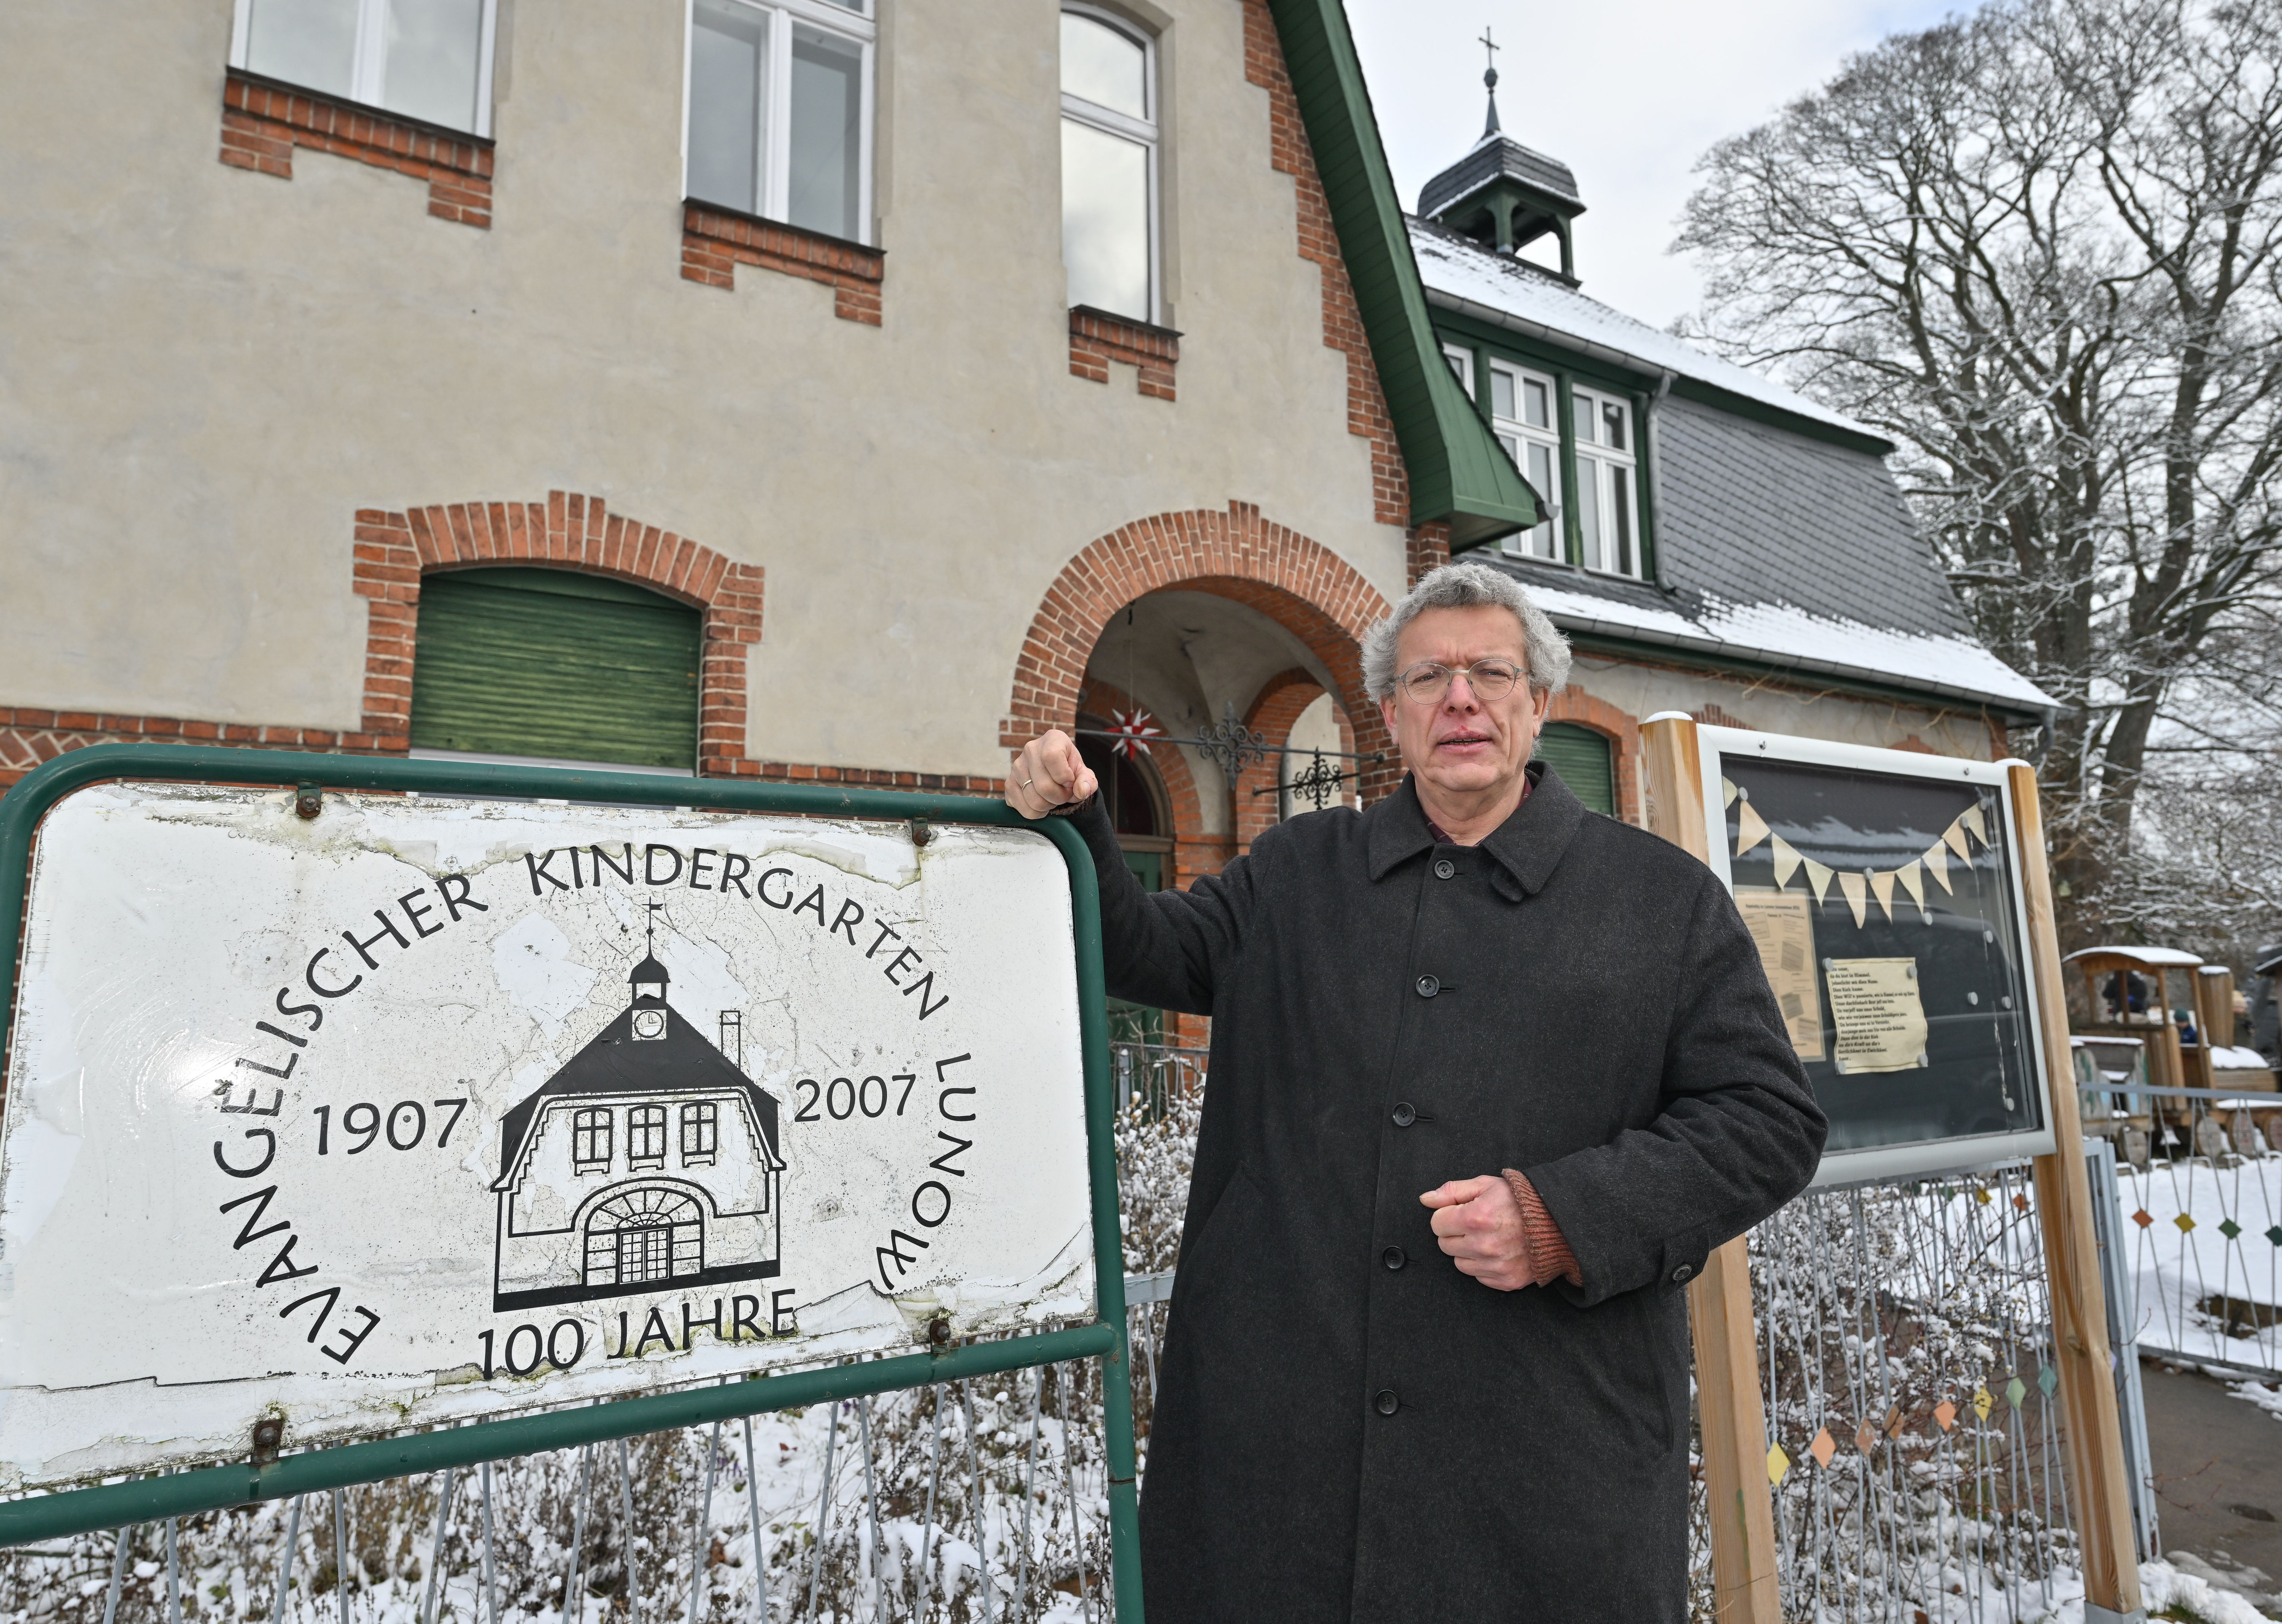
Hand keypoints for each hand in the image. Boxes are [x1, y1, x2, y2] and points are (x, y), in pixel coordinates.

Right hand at [1005, 729, 1097, 819]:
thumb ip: (1088, 782)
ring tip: (1053, 798)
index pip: (1051, 756)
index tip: (1070, 782)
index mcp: (1052, 739)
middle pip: (1043, 785)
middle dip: (1060, 797)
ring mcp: (1016, 767)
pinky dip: (1036, 813)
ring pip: (1033, 799)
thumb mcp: (1084, 774)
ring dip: (1049, 806)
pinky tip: (1042, 803)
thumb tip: (1081, 790)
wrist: (1056, 774)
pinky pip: (1022, 808)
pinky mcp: (1009, 784)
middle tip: (1064, 795)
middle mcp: (1031, 750)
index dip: (1063, 776)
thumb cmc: (1070, 771)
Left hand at [1420, 1175, 1536, 1291]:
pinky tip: (1498, 1251)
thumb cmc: (1519, 1200)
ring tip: (1487, 1237)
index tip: (1461, 1212)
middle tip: (1475, 1224)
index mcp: (1475, 1218)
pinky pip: (1479, 1277)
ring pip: (1459, 1263)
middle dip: (1455, 1233)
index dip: (1447, 1215)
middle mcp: (1483, 1245)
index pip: (1437, 1223)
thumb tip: (1425, 1199)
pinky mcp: (1506, 1281)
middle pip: (1445, 1245)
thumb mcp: (1485, 1185)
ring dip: (1467, 1251)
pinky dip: (1484, 1266)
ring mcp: (1495, 1266)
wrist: (1557, 1223)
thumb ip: (1451, 1191)